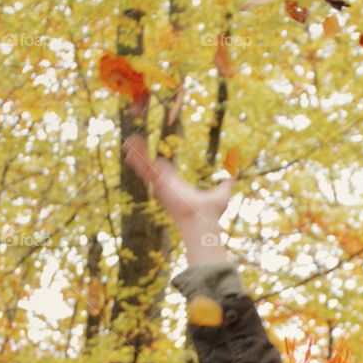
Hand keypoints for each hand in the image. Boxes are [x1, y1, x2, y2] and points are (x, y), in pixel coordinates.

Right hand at [124, 135, 234, 264]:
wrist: (203, 221)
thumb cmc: (211, 213)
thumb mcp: (223, 194)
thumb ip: (227, 184)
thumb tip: (234, 176)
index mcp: (178, 187)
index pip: (167, 174)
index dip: (162, 167)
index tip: (159, 160)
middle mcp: (167, 186)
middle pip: (152, 169)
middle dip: (144, 158)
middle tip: (136, 148)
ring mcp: (162, 185)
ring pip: (146, 167)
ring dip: (137, 154)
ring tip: (128, 142)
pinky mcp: (159, 184)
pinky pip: (145, 168)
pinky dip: (138, 158)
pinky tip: (129, 147)